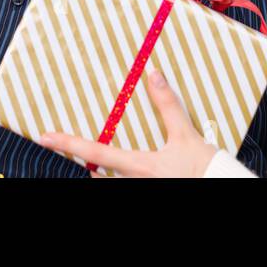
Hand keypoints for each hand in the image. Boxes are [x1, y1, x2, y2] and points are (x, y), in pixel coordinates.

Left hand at [37, 68, 218, 177]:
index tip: (45, 137)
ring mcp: (141, 191)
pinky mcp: (150, 192)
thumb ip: (168, 105)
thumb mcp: (186, 135)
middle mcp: (134, 183)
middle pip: (97, 175)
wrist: (222, 187)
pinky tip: (136, 169)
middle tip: (79, 150)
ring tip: (104, 160)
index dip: (67, 143)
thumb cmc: (204, 169)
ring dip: (106, 173)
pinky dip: (121, 177)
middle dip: (88, 163)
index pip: (94, 151)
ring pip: (111, 184)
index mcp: (138, 165)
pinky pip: (127, 185)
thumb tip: (153, 75)